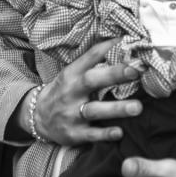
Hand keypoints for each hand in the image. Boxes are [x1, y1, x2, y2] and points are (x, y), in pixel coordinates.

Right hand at [27, 40, 141, 145]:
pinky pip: (91, 134)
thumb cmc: (64, 91)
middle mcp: (71, 92)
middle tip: (135, 71)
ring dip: (116, 109)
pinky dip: (105, 134)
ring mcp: (71, 113)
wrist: (38, 117)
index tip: (127, 42)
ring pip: (94, 110)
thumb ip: (94, 62)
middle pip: (91, 80)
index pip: (90, 56)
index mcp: (72, 73)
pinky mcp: (74, 133)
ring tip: (137, 107)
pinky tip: (120, 133)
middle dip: (114, 75)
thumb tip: (123, 44)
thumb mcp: (73, 73)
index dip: (108, 48)